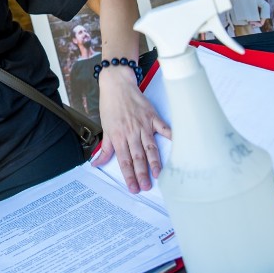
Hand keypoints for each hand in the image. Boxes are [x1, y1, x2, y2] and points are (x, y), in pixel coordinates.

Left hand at [90, 66, 170, 192]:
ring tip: (158, 175)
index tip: (133, 187)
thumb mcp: (105, 128)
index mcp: (119, 137)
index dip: (128, 176)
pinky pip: (163, 128)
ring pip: (150, 147)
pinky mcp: (152, 117)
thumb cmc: (110, 106)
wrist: (117, 85)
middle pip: (138, 157)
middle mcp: (131, 133)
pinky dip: (171, 136)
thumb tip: (96, 164)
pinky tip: (177, 146)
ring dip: (154, 162)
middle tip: (146, 187)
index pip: (124, 161)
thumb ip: (105, 149)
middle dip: (142, 173)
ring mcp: (143, 125)